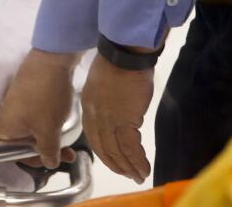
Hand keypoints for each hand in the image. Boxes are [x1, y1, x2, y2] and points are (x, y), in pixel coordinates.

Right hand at [0, 49, 79, 168]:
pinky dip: (46, 127)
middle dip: (44, 152)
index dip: (29, 161)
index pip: (6, 154)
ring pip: (28, 132)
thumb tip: (50, 164)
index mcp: (0, 129)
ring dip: (48, 141)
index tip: (49, 161)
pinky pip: (32, 120)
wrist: (51, 61)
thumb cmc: (44, 99)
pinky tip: (61, 129)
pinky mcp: (24, 99)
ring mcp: (13, 107)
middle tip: (67, 155)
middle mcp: (2, 119)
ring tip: (71, 146)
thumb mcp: (48, 132)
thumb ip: (47, 152)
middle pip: (19, 144)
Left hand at [81, 53, 154, 183]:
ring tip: (138, 176)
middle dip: (115, 164)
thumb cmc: (117, 64)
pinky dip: (137, 160)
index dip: (104, 152)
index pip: (93, 137)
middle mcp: (95, 116)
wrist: (124, 54)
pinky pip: (130, 147)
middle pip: (103, 147)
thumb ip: (104, 103)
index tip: (113, 161)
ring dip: (128, 166)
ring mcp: (108, 119)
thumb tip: (115, 114)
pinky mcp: (125, 120)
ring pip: (116, 150)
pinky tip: (144, 168)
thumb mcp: (101, 86)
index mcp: (88, 107)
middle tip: (127, 174)